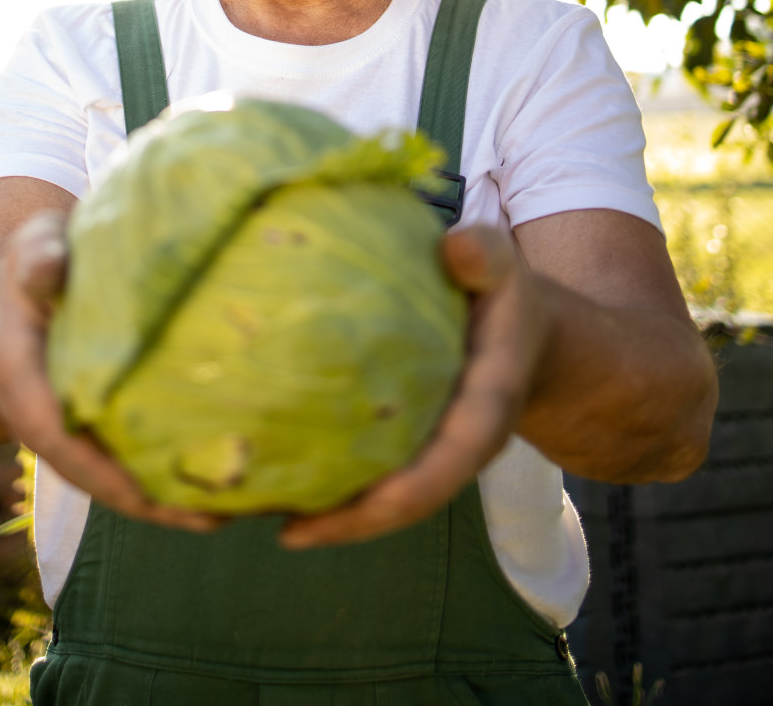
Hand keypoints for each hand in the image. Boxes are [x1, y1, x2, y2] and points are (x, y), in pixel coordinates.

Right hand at [0, 210, 219, 532]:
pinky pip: (126, 461)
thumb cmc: (33, 263)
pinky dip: (165, 478)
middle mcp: (41, 419)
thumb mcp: (32, 247)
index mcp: (19, 381)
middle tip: (215, 516)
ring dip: (165, 502)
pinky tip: (219, 486)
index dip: (101, 470)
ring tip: (232, 512)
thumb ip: (37, 257)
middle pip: (93, 477)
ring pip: (114, 479)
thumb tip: (51, 265)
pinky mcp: (94, 429)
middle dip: (149, 502)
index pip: (56, 438)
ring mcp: (68, 430)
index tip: (147, 493)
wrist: (10, 294)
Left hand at [280, 224, 548, 547]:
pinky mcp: (404, 446)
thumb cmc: (503, 297)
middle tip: (278, 527)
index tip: (352, 509)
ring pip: (377, 499)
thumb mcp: (500, 266)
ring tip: (248, 513)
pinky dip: (320, 486)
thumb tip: (454, 246)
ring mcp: (427, 454)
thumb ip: (483, 255)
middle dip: (344, 522)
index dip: (399, 497)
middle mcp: (453, 449)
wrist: (524, 333)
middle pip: (400, 503)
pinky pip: (365, 476)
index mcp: (482, 414)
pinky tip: (266, 484)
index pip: (445, 469)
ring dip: (322, 514)